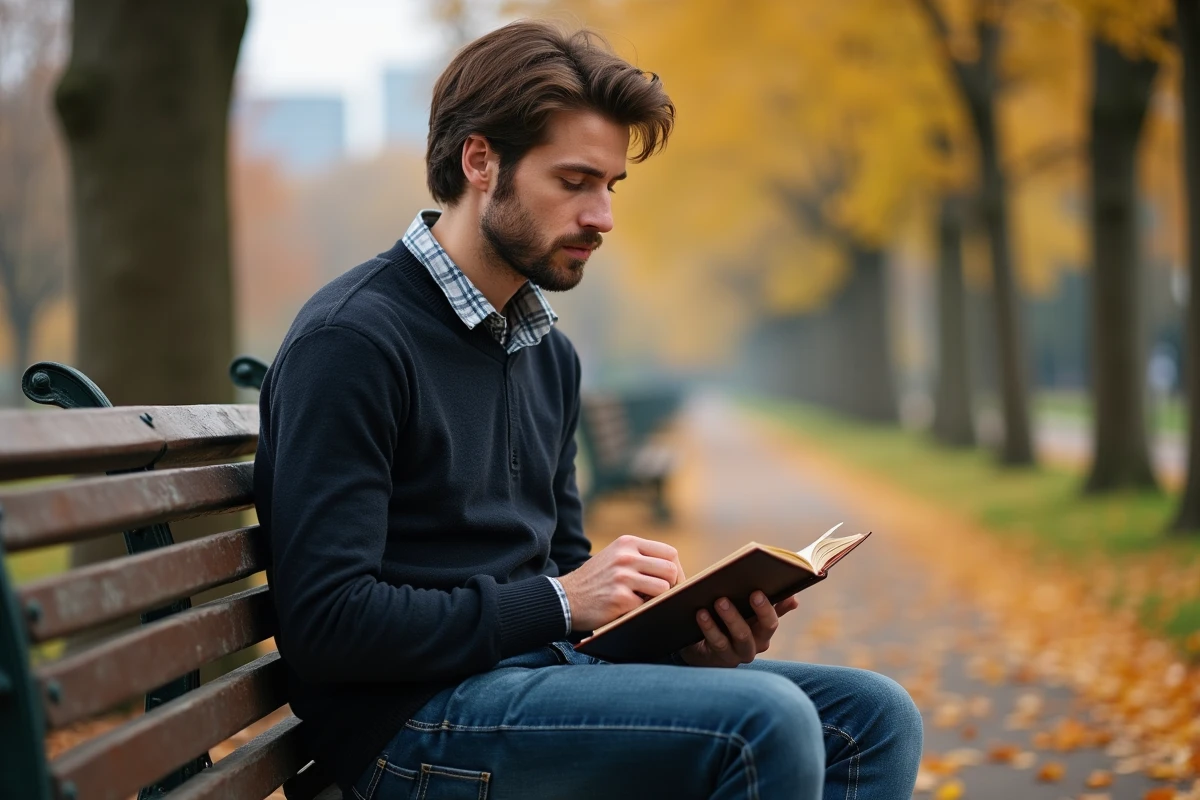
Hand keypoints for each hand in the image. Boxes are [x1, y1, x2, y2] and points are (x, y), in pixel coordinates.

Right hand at [557, 535, 684, 631]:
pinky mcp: (619, 598)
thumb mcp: (615, 557)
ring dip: (659, 599)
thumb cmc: (595, 580)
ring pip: (663, 588)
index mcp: (627, 543)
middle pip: (670, 570)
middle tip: (666, 597)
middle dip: (673, 586)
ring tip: (647, 602)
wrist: (565, 598)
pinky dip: (643, 610)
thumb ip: (640, 558)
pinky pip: (647, 606)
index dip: (677, 570)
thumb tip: (674, 571)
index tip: (674, 583)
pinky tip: (631, 610)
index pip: (669, 553)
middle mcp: (626, 556)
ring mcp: (622, 577)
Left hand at [677, 592, 799, 667]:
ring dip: (732, 617)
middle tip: (753, 593)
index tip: (769, 590)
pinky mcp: (719, 659)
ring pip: (741, 636)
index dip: (777, 606)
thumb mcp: (743, 611)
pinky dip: (710, 627)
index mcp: (764, 629)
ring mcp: (738, 654)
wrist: (698, 647)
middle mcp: (756, 644)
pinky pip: (718, 643)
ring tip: (720, 600)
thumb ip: (765, 603)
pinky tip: (701, 613)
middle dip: (761, 610)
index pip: (776, 617)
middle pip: (766, 628)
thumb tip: (793, 598)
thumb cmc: (724, 622)